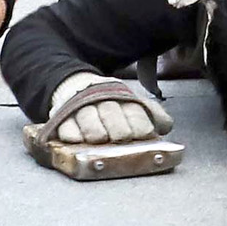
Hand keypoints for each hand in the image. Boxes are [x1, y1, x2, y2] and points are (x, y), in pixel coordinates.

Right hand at [50, 72, 172, 144]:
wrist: (75, 85)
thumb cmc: (110, 102)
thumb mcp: (133, 103)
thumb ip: (153, 114)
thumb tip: (166, 127)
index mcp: (123, 99)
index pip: (134, 110)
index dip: (140, 124)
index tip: (144, 135)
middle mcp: (102, 102)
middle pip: (111, 113)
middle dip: (118, 128)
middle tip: (122, 138)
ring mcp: (80, 109)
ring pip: (87, 118)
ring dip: (95, 130)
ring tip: (99, 139)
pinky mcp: (61, 118)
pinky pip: (65, 126)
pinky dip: (70, 133)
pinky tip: (76, 139)